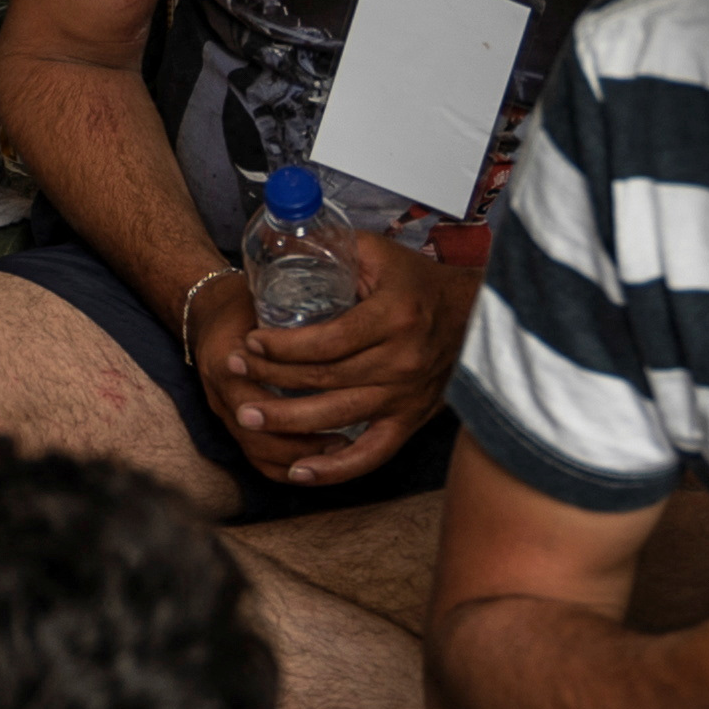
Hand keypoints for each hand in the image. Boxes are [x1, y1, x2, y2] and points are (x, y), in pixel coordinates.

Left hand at [204, 230, 475, 485]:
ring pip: (339, 417)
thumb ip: (330, 245)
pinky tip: (301, 471)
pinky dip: (335, 468)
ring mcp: (407, 396)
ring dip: (288, 421)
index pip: (328, 340)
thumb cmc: (418, 282)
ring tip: (248, 416)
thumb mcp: (378, 253)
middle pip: (326, 379)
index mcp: (395, 317)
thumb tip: (277, 237)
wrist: (475, 316)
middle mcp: (402, 361)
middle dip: (272, 378)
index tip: (250, 340)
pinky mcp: (411, 420)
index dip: (284, 346)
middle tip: (233, 371)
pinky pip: (372, 454)